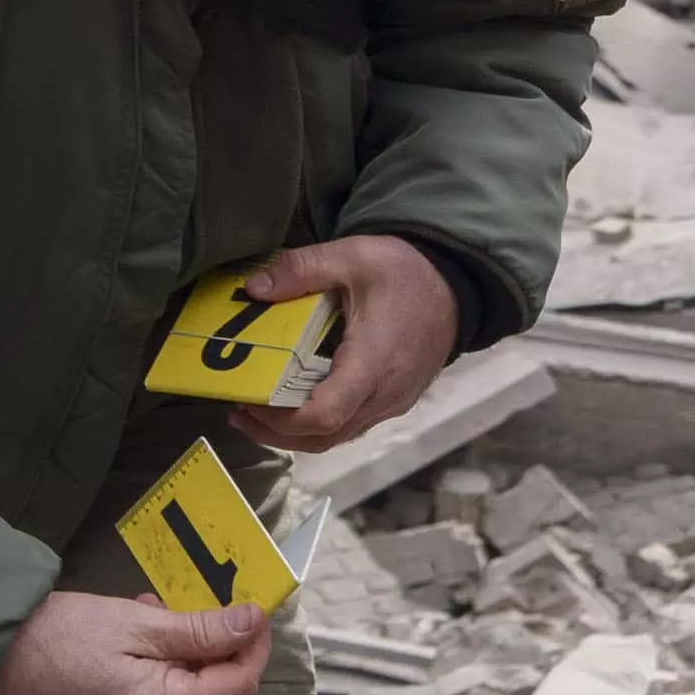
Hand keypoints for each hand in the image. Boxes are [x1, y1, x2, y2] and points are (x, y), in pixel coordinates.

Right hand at [0, 589, 273, 694]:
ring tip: (159, 619)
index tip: (252, 611)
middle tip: (205, 618)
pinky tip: (139, 642)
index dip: (252, 646)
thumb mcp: (136, 623)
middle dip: (226, 663)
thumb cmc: (53, 638)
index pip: (238, 686)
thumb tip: (251, 624)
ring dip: (192, 668)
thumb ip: (200, 630)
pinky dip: (165, 681)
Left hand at [240, 234, 464, 457]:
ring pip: (336, 438)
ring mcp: (392, 403)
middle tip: (238, 411)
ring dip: (293, 434)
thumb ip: (302, 269)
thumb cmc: (406, 272)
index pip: (324, 415)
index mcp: (372, 363)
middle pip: (324, 437)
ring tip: (257, 413)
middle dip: (275, 432)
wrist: (456, 285)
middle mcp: (385, 394)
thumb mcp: (353, 256)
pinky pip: (350, 427)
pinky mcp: (394, 402)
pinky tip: (295, 405)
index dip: (280, 420)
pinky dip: (317, 426)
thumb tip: (253, 289)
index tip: (248, 401)